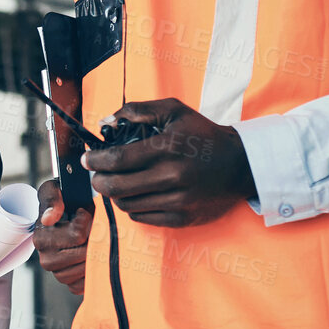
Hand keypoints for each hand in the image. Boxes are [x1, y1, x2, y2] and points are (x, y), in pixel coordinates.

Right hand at [32, 179, 92, 294]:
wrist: (66, 216)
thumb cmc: (62, 201)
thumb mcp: (53, 190)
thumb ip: (52, 199)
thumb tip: (49, 218)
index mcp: (41, 238)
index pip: (78, 235)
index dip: (89, 221)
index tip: (85, 212)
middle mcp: (46, 259)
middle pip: (85, 254)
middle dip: (95, 238)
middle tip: (94, 226)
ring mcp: (58, 273)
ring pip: (87, 270)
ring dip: (97, 253)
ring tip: (94, 239)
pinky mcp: (70, 284)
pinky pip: (87, 283)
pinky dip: (94, 272)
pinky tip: (93, 256)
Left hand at [85, 98, 254, 227]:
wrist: (240, 165)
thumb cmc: (203, 135)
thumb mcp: (174, 111)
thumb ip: (137, 111)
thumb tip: (105, 122)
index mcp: (168, 148)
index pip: (117, 159)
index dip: (95, 160)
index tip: (88, 159)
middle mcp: (172, 176)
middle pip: (117, 186)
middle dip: (98, 181)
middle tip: (96, 174)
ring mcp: (178, 200)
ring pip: (127, 204)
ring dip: (115, 194)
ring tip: (116, 183)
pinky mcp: (182, 217)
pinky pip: (143, 217)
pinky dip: (132, 207)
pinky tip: (136, 194)